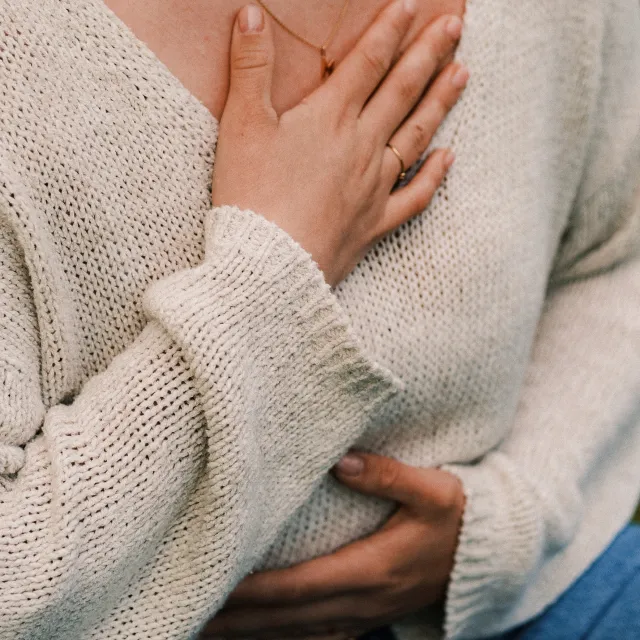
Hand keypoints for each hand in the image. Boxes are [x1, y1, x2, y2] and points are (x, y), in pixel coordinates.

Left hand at [202, 452, 465, 638]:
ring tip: (202, 623)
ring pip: (293, 634)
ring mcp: (363, 616)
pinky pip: (314, 639)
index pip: (296, 585)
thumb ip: (387, 474)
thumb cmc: (460, 518)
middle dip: (233, 616)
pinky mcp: (365, 617)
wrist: (490, 558)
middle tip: (182, 606)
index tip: (208, 583)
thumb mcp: (435, 489)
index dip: (250, 590)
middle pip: (283, 617)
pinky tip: (253, 636)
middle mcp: (361, 601)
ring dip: (248, 633)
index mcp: (372, 569)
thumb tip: (340, 461)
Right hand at [212, 1, 467, 286]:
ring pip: (416, 136)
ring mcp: (374, 186)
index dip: (390, 29)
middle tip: (457, 26)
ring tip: (463, 75)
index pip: (368, 62)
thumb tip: (250, 14)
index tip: (413, 5)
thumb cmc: (250, 195)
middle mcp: (362, 146)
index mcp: (330, 118)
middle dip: (430, 54)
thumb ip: (250, 68)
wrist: (268, 263)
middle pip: (403, 91)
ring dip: (441, 103)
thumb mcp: (240, 126)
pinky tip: (449, 159)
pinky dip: (434, 177)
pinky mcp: (374, 222)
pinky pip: (414, 197)